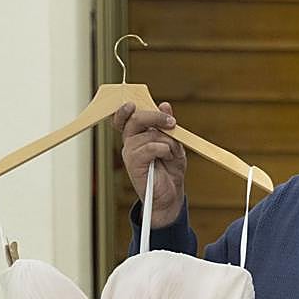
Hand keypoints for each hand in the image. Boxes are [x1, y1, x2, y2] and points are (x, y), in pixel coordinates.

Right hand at [114, 101, 186, 227]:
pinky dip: (164, 150)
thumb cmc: (170, 170)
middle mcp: (130, 142)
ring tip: (172, 154)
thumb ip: (168, 125)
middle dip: (155, 117)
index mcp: (137, 136)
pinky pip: (151, 147)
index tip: (134, 103)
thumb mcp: (174, 143)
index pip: (125, 118)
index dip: (126, 109)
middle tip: (172, 122)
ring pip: (149, 134)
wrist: (170, 195)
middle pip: (135, 120)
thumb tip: (164, 104)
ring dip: (167, 141)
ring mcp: (130, 153)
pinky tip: (167, 157)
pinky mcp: (134, 164)